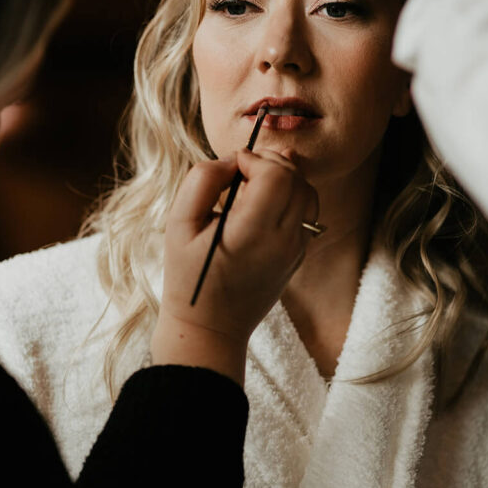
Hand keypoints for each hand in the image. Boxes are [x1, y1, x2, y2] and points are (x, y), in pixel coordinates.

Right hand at [151, 148, 318, 381]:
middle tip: (242, 171)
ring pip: (309, 193)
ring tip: (254, 185)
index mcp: (253, 233)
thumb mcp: (178, 224)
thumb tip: (232, 160)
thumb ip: (202, 181)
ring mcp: (296, 250)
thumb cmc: (188, 276)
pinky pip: (308, 212)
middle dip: (270, 163)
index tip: (232, 167)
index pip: (276, 175)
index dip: (254, 158)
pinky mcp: (299, 255)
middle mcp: (283, 241)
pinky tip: (263, 205)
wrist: (210, 328)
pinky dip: (292, 197)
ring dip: (285, 178)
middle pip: (296, 179)